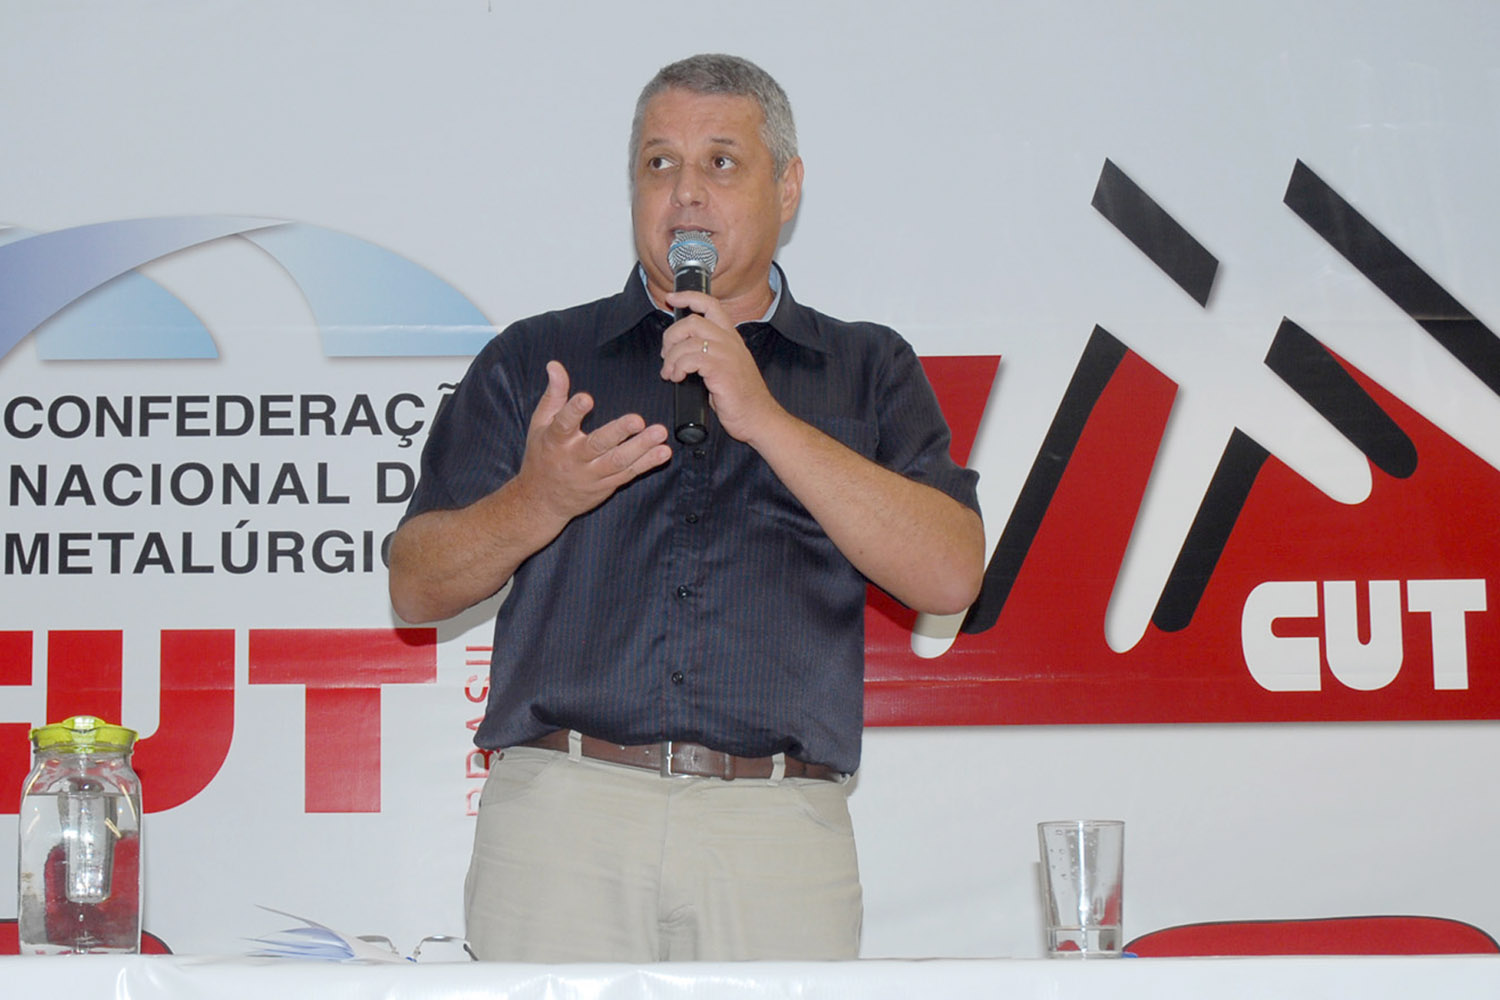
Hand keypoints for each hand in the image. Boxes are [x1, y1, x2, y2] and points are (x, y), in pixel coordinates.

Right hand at [516, 361, 671, 522]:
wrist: (542, 500)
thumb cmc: (542, 455)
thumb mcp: (540, 424)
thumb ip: (554, 395)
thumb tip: (555, 366)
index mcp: (555, 440)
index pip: (563, 424)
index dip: (574, 411)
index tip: (587, 398)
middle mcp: (574, 458)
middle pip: (597, 445)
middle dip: (618, 432)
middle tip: (637, 420)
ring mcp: (592, 474)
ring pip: (618, 461)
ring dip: (641, 448)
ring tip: (659, 433)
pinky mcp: (606, 485)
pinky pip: (629, 473)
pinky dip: (647, 463)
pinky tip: (662, 452)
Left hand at [659, 290, 784, 441]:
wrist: (758, 418)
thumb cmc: (741, 398)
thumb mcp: (726, 367)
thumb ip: (708, 354)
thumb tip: (681, 351)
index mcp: (731, 338)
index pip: (711, 304)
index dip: (688, 296)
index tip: (672, 298)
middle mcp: (730, 342)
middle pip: (692, 321)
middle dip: (671, 336)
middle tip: (666, 355)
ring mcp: (726, 355)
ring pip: (687, 341)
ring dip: (671, 358)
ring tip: (670, 373)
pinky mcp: (721, 370)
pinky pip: (690, 359)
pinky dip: (677, 368)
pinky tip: (677, 378)